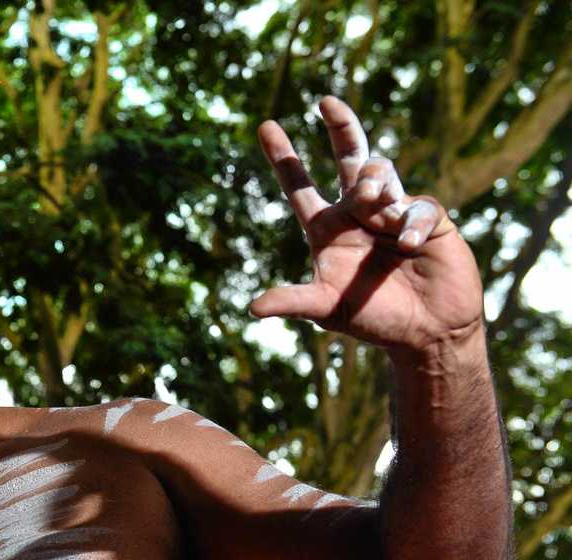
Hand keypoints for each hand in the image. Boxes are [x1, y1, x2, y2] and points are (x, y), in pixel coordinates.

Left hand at [250, 96, 483, 358]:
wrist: (428, 332)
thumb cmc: (375, 319)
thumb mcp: (328, 310)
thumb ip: (294, 302)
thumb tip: (253, 308)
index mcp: (328, 228)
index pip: (300, 188)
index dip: (284, 159)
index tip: (265, 126)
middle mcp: (359, 213)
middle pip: (347, 160)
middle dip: (339, 129)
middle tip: (325, 102)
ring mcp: (394, 211)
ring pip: (381, 173)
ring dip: (374, 182)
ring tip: (372, 199)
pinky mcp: (430, 219)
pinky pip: (417, 208)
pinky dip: (410, 223)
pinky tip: (409, 245)